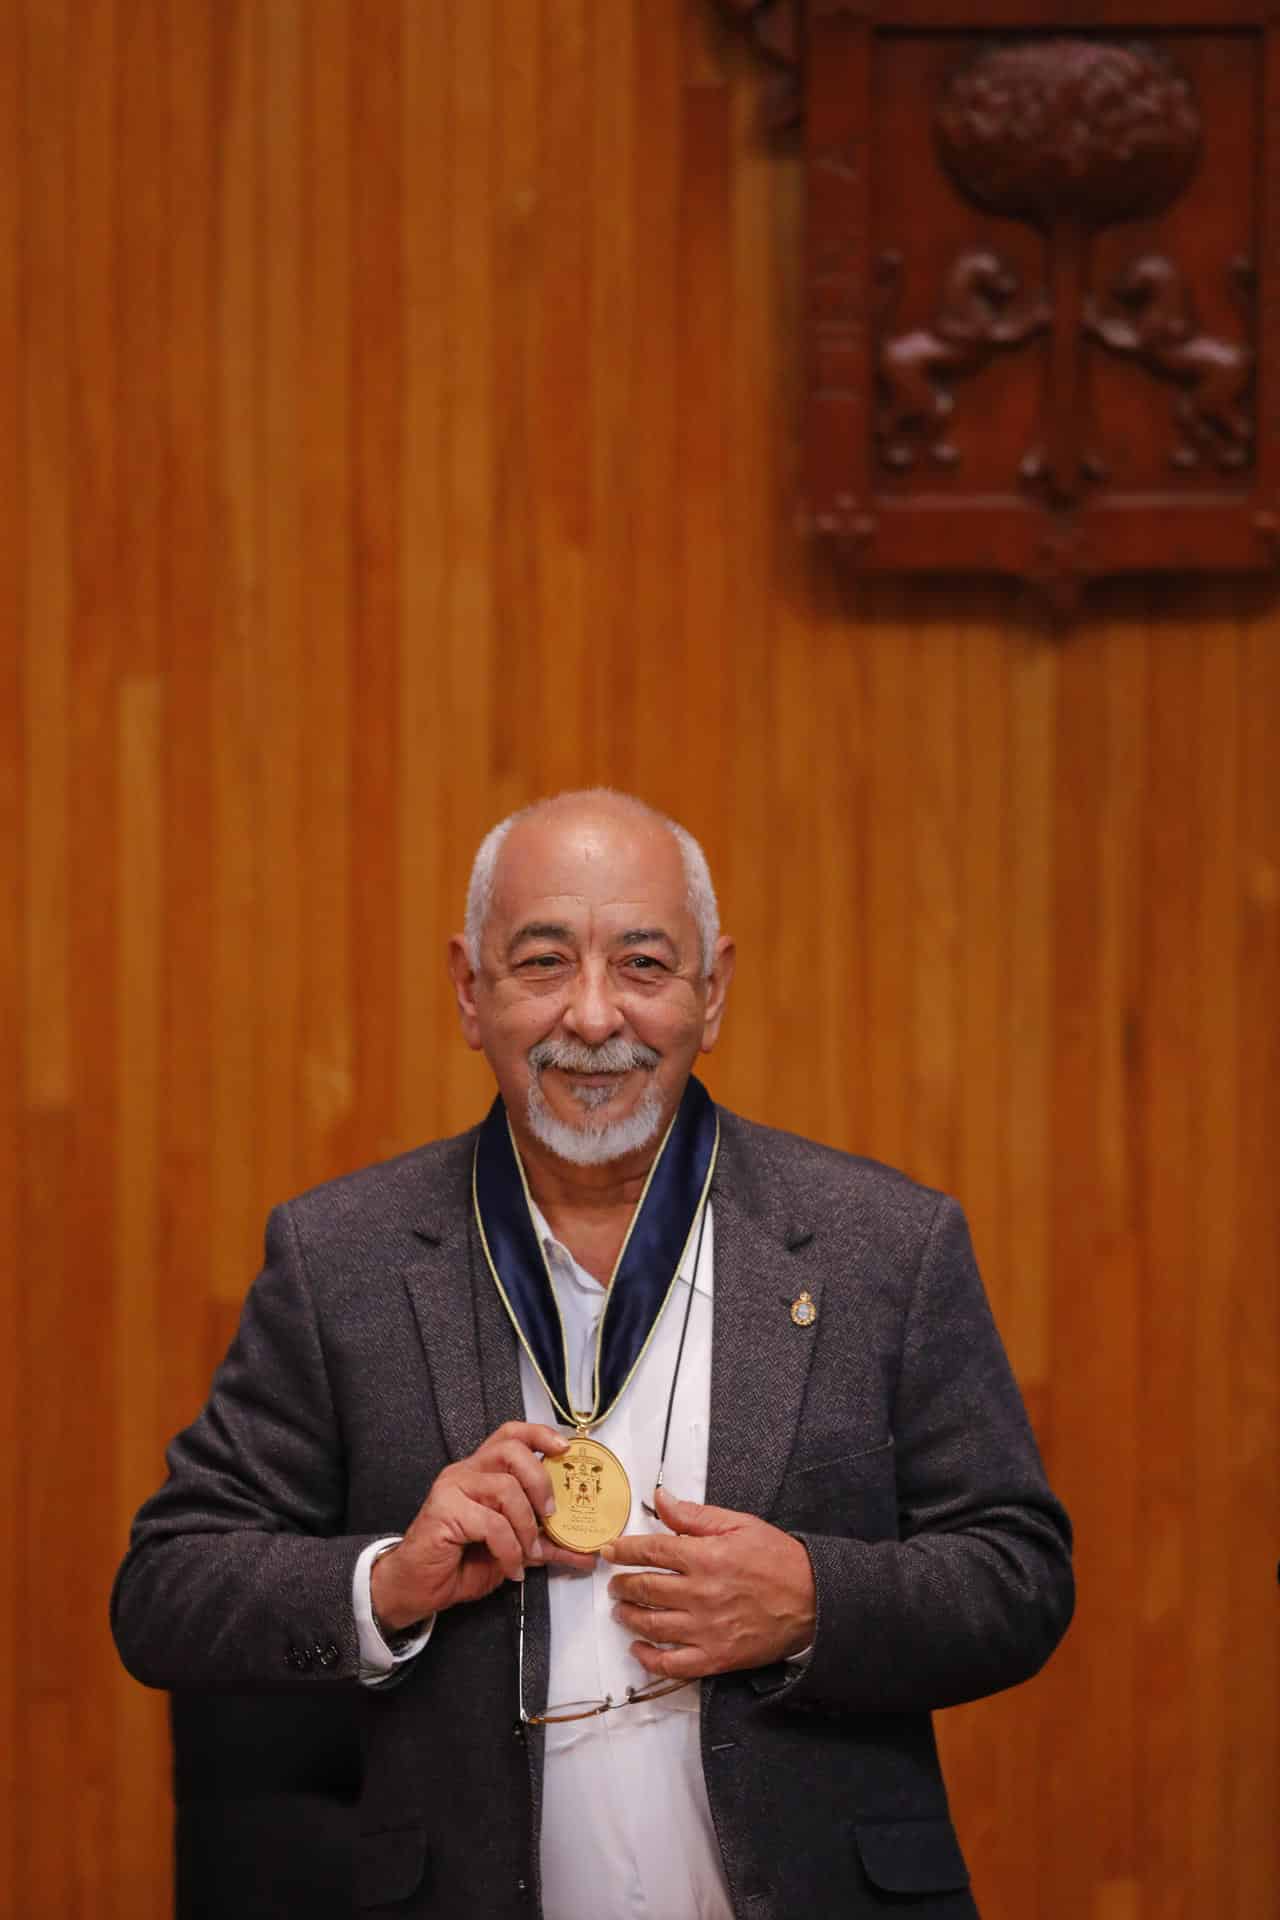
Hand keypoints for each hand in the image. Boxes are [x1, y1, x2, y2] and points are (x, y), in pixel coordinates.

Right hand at [372, 1421, 595, 1628]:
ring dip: (525, 1526)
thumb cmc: (461, 1564)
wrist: (419, 1589)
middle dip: (540, 1481)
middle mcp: (465, 1471)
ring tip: (529, 1553)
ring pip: (505, 1488)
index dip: (539, 1434)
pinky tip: (511, 1569)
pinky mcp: (443, 1510)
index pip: (510, 1434)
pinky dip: (509, 1549)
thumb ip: (545, 1544)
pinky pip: (491, 1523)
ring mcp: (452, 1488)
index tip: (565, 1448)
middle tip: (551, 1515)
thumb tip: (586, 1552)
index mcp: (481, 1471)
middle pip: (511, 1450)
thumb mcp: (513, 1550)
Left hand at [603, 1486, 814, 1680]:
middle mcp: (702, 1594)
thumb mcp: (739, 1525)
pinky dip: (649, 1660)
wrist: (813, 1600)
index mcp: (707, 1557)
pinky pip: (673, 1665)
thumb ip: (695, 1515)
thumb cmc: (778, 1560)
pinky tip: (639, 1650)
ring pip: (652, 1626)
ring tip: (621, 1610)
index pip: (651, 1551)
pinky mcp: (716, 1657)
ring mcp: (707, 1629)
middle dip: (622, 1584)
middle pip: (646, 1588)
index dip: (624, 1550)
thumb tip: (661, 1499)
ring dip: (629, 1617)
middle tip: (614, 1582)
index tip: (610, 1550)